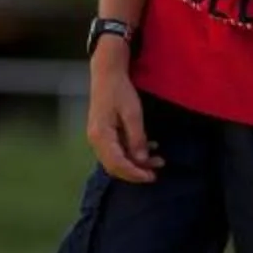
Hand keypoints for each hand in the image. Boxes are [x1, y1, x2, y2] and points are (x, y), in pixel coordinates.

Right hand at [87, 68, 158, 182]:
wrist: (107, 75)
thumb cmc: (119, 91)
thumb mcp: (132, 113)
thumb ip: (137, 138)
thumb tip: (142, 160)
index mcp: (101, 135)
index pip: (117, 163)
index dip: (134, 173)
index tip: (151, 177)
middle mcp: (95, 140)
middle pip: (115, 166)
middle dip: (136, 171)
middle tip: (156, 172)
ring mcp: (98, 138)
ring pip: (116, 160)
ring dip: (136, 163)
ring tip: (157, 160)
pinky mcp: (103, 135)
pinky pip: (117, 151)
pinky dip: (132, 153)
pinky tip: (149, 147)